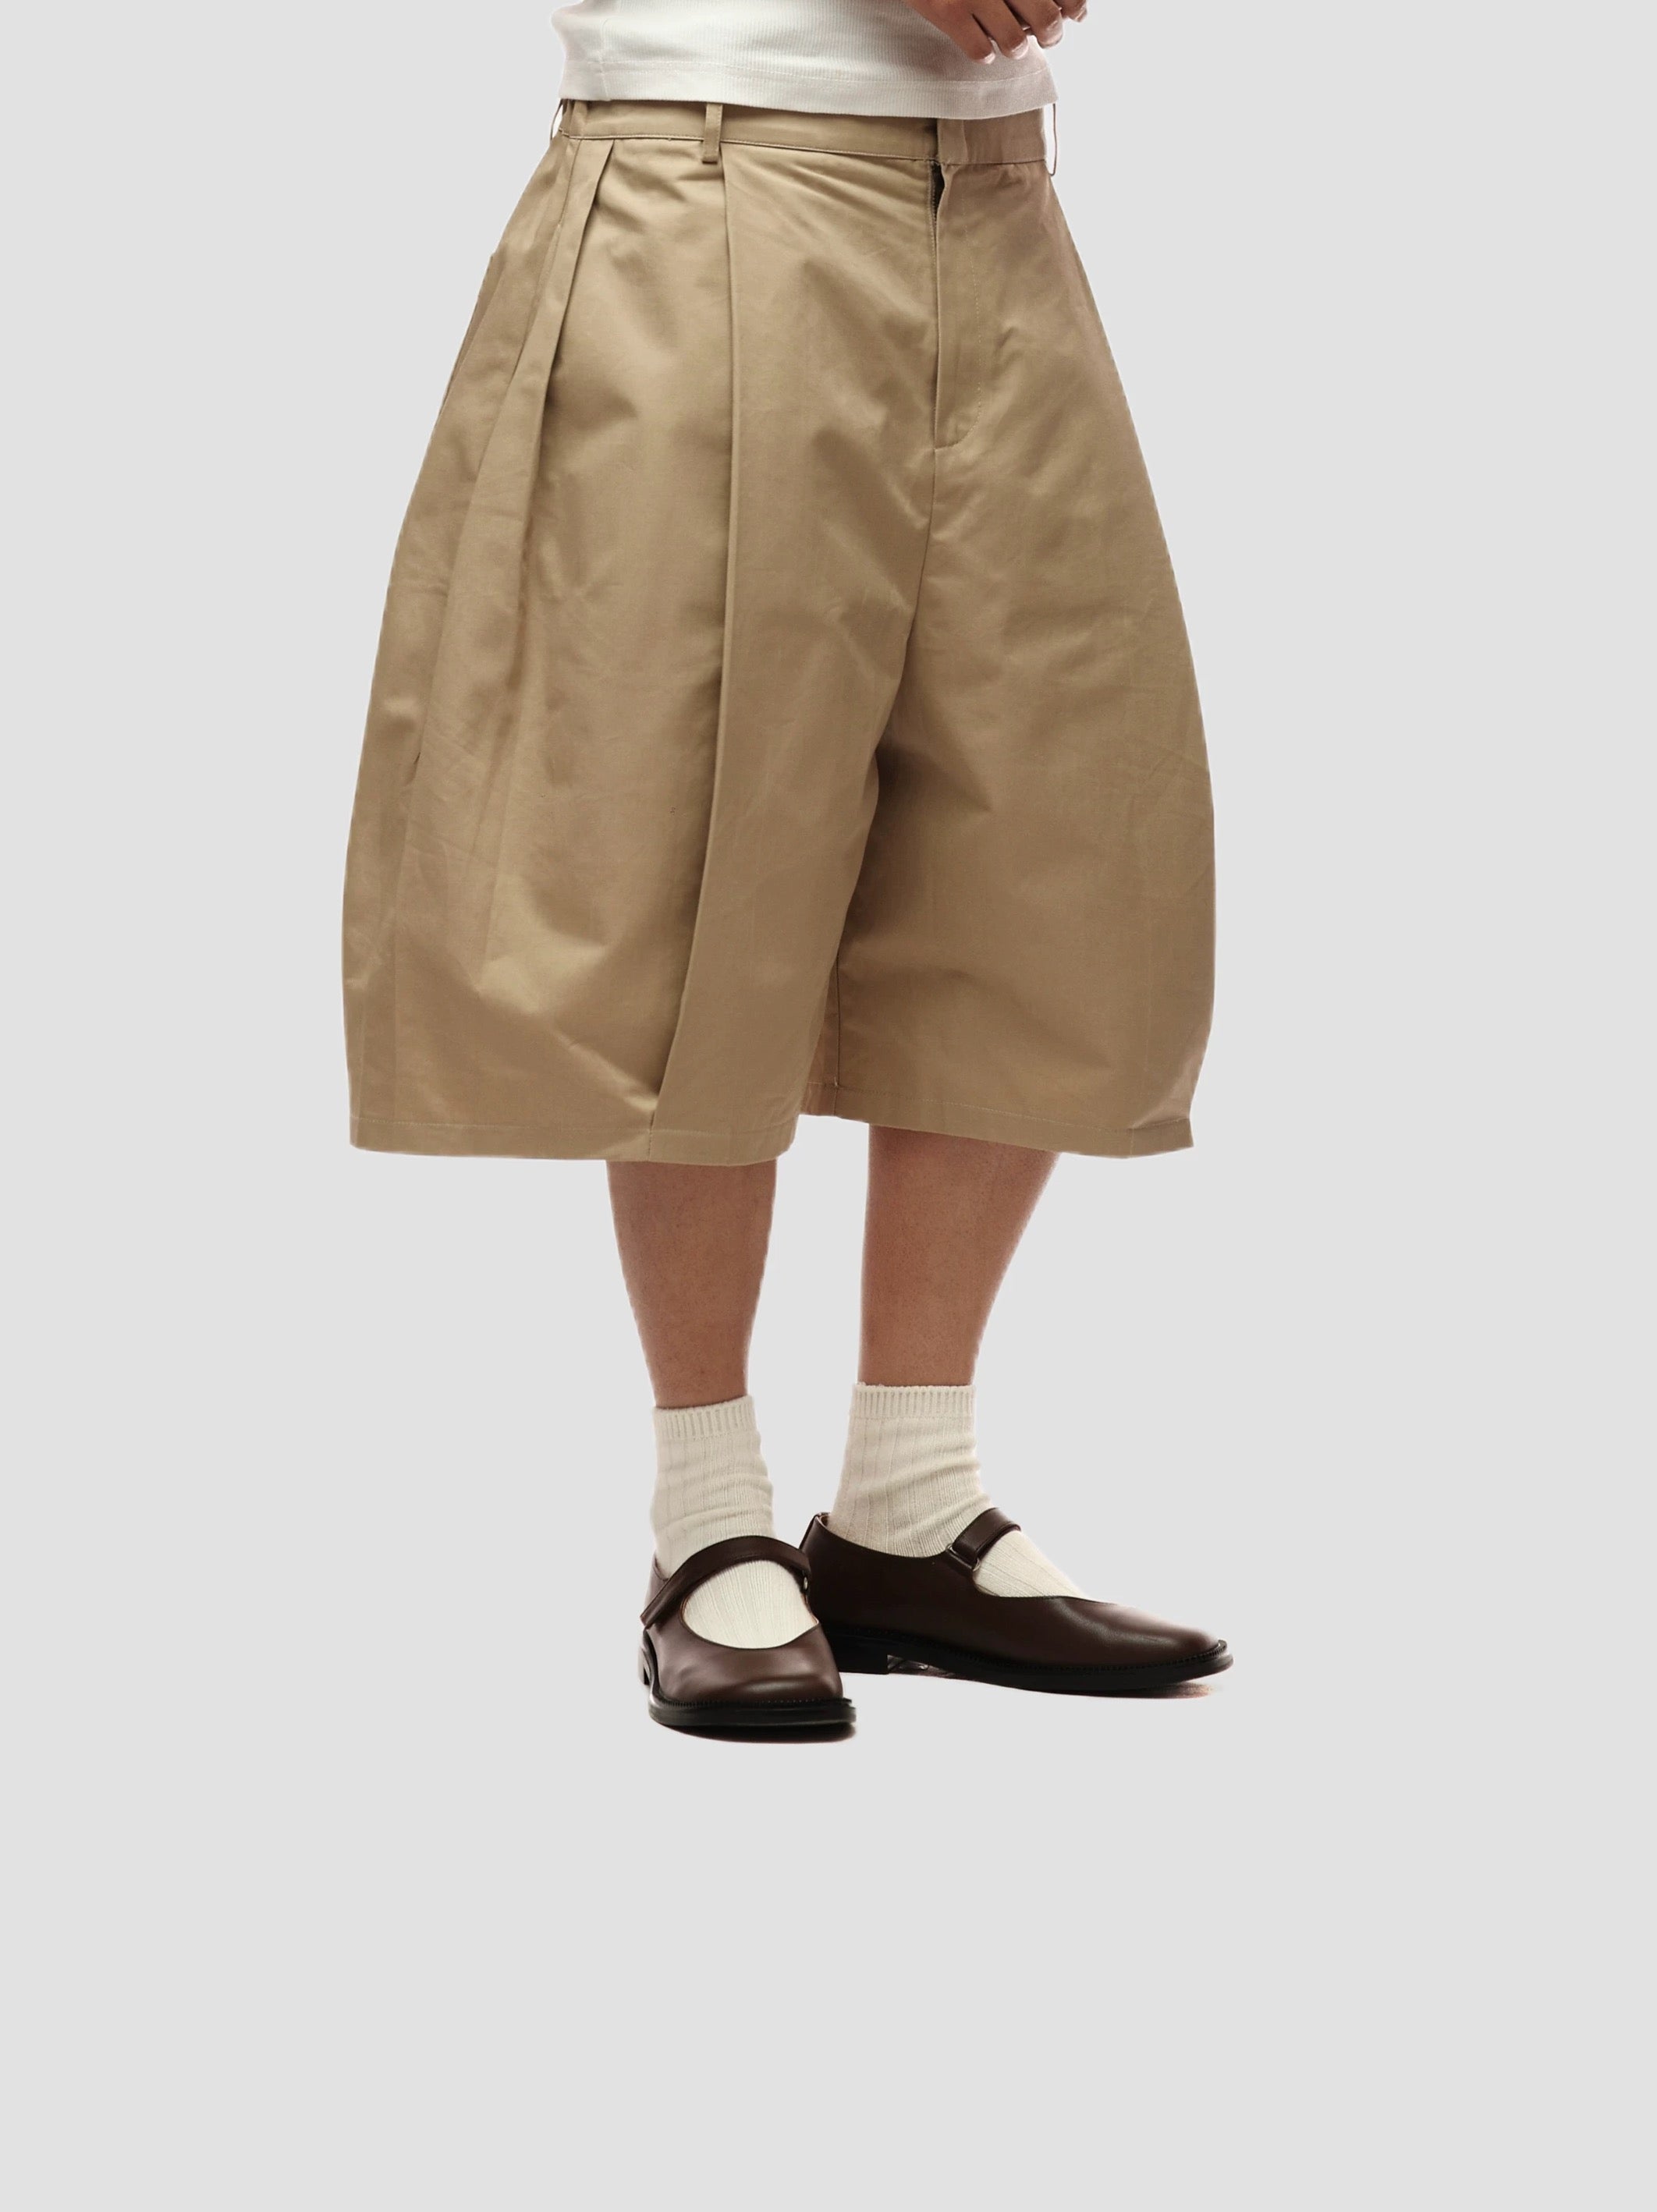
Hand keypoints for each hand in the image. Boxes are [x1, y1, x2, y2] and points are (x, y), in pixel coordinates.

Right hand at [901, 0, 1087, 62]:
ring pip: (1014, 41)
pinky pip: (979, 51)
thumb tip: (1062, 5)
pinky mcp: (948, 12)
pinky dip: (984, 54)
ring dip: (1016, 47)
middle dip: (1051, 34)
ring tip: (1011, 43)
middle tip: (1047, 37)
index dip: (1074, 6)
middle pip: (1045, 19)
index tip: (1075, 13)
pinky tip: (982, 45)